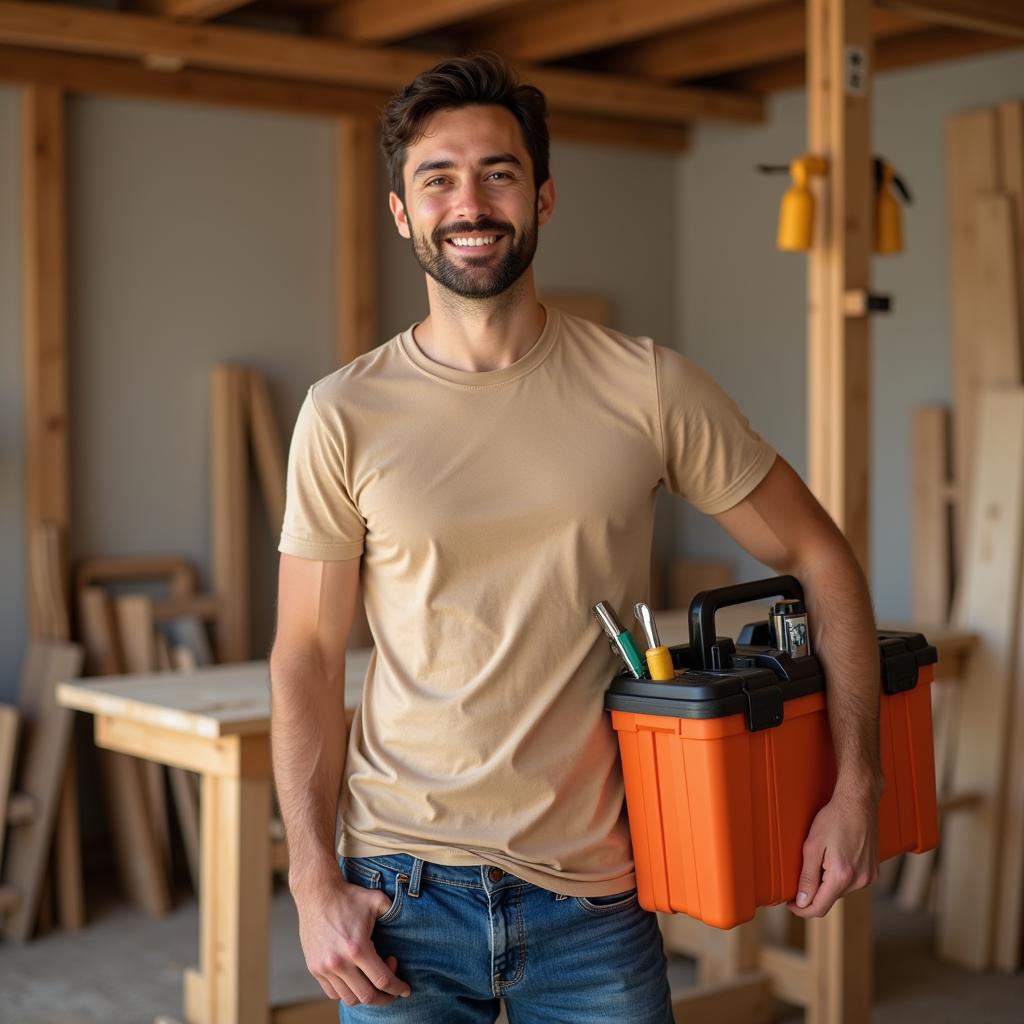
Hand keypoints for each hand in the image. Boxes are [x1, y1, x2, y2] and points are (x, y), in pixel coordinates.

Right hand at [293, 873, 411, 1005]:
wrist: (317, 893)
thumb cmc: (349, 897)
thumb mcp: (377, 900)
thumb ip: (395, 912)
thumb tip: (412, 919)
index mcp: (357, 948)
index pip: (382, 980)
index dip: (398, 988)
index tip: (405, 990)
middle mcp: (339, 963)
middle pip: (367, 996)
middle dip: (385, 997)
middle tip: (392, 987)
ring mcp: (324, 968)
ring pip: (349, 998)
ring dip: (365, 993)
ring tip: (372, 975)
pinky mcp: (314, 969)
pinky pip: (333, 993)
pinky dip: (347, 991)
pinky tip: (356, 977)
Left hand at [787, 783, 878, 917]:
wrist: (858, 802)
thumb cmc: (834, 819)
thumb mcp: (812, 846)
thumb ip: (808, 877)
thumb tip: (802, 902)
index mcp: (842, 876)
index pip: (820, 908)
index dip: (802, 909)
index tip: (790, 904)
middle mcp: (860, 881)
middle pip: (830, 899)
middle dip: (813, 893)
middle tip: (800, 876)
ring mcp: (869, 877)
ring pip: (841, 891)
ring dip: (827, 884)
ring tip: (819, 861)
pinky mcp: (873, 871)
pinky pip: (852, 882)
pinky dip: (839, 877)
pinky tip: (833, 859)